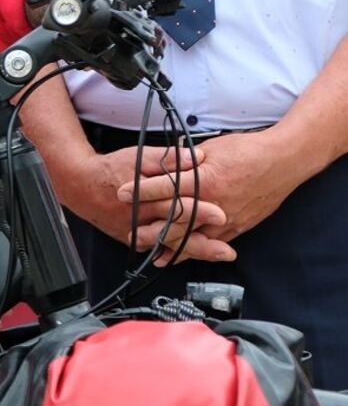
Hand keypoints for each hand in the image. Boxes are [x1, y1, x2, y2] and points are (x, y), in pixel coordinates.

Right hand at [61, 144, 236, 262]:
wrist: (81, 186)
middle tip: (226, 249)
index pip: (177, 205)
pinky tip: (194, 257)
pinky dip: (176, 254)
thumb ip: (168, 158)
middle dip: (203, 242)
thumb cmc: (112, 169)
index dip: (200, 211)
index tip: (221, 215)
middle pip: (176, 233)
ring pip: (169, 245)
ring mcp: (136, 233)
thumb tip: (196, 157)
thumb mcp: (139, 157)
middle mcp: (141, 220)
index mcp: (145, 198)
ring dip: (195, 252)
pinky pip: (157, 249)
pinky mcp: (133, 240)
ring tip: (219, 254)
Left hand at [129, 128, 299, 247]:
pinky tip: (174, 257)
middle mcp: (212, 203)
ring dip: (167, 245)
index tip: (121, 192)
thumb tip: (168, 159)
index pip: (166, 187)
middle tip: (130, 233)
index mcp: (204, 180)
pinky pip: (209, 243)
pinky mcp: (236, 227)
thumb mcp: (213, 148)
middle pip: (175, 219)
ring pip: (191, 237)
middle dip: (150, 227)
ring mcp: (225, 218)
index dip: (142, 190)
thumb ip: (188, 159)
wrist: (283, 161)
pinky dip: (190, 251)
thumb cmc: (248, 150)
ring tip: (147, 250)